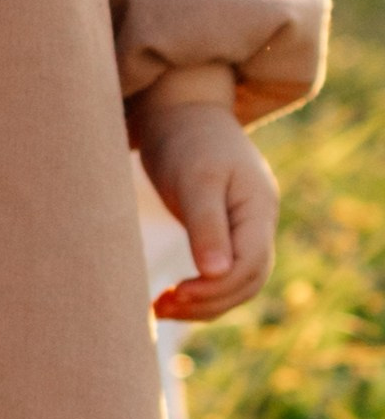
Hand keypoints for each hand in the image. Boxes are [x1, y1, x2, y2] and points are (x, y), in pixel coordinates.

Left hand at [135, 72, 277, 318]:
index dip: (218, 287)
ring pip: (236, 281)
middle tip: (161, 307)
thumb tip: (217, 274)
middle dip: (209, 301)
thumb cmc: (186, 138)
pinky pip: (222, 271)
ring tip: (159, 308)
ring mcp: (244, 226)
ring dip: (204, 301)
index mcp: (258, 207)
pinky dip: (201, 289)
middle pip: (248, 280)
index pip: (252, 263)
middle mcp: (258, 221)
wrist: (180, 110)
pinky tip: (170, 296)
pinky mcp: (224, 229)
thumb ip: (206, 225)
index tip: (177, 293)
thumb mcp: (195, 179)